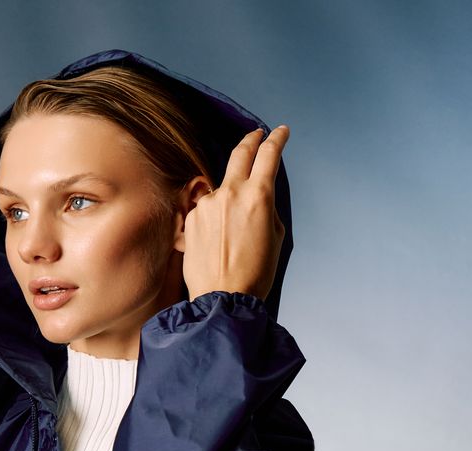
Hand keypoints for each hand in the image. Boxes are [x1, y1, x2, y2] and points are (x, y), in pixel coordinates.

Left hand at [182, 125, 288, 301]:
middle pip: (240, 152)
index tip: (280, 132)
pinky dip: (214, 219)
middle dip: (251, 140)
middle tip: (256, 135)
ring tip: (235, 231)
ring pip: (222, 189)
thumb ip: (267, 207)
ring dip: (230, 199)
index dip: (277, 139)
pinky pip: (206, 209)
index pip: (269, 154)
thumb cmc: (254, 273)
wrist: (222, 298)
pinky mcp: (192, 218)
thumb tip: (258, 196)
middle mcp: (231, 193)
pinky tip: (218, 242)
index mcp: (258, 196)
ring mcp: (207, 204)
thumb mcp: (275, 236)